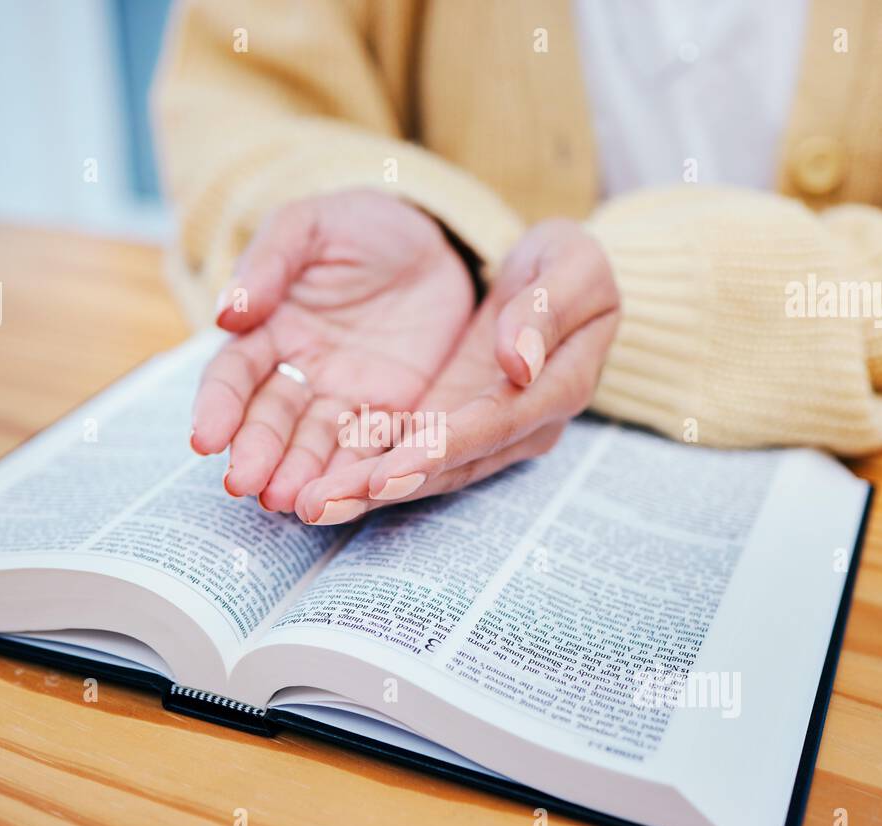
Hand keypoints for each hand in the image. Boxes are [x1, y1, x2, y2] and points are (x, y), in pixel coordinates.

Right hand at [190, 190, 475, 512]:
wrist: (436, 240)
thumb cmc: (362, 226)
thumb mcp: (312, 226)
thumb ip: (270, 261)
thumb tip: (226, 312)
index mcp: (268, 329)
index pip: (233, 374)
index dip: (217, 406)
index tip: (203, 438)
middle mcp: (300, 372)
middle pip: (271, 418)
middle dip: (255, 452)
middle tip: (244, 484)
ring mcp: (346, 397)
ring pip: (316, 443)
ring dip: (298, 474)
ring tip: (286, 502)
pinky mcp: (393, 411)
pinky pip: (373, 445)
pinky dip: (356, 473)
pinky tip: (343, 497)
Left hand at [291, 219, 618, 523]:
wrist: (553, 280)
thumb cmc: (566, 266)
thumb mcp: (572, 264)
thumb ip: (548, 308)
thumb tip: (518, 361)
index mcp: (558, 386)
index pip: (497, 424)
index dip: (443, 448)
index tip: (390, 468)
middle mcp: (521, 425)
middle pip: (450, 464)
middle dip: (385, 486)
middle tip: (321, 504)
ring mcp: (483, 431)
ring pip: (423, 469)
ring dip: (365, 489)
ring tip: (308, 505)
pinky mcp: (450, 424)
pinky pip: (406, 450)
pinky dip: (364, 467)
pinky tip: (317, 481)